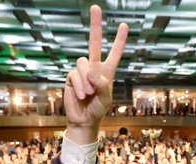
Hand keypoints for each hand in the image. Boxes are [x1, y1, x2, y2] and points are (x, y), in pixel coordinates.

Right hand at [64, 5, 127, 143]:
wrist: (84, 120)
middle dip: (95, 25)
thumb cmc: (98, 109)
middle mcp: (94, 68)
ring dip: (87, 80)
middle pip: (94, 43)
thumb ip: (103, 84)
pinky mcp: (71, 77)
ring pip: (83, 63)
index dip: (119, 40)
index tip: (124, 25)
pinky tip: (83, 96)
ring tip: (89, 94)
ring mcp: (82, 72)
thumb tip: (92, 71)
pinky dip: (81, 85)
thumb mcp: (107, 98)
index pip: (114, 53)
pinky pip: (75, 74)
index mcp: (106, 71)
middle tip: (96, 7)